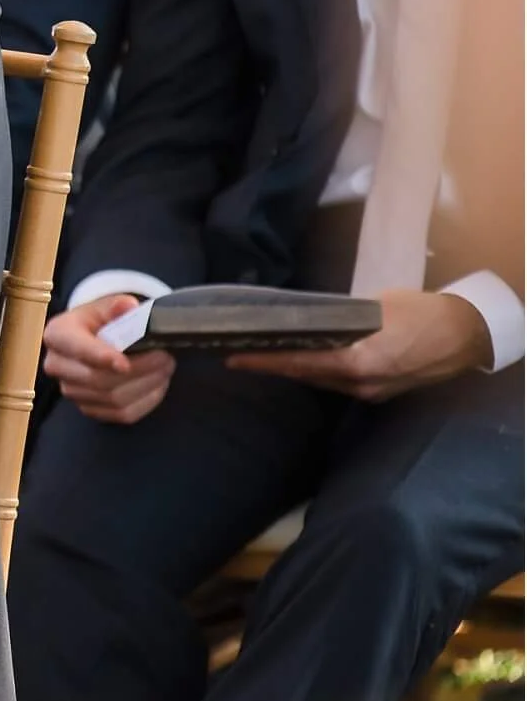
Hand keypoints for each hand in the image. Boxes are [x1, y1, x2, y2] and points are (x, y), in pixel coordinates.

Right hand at [42, 295, 177, 423]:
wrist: (92, 342)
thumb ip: (115, 306)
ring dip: (146, 385)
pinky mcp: (88, 409)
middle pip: (98, 379)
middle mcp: (57, 366)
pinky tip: (157, 385)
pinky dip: (146, 402)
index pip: (77, 349)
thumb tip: (127, 306)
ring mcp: (71, 391)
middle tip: (165, 357)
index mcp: (58, 335)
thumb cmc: (97, 323)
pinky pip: (122, 414)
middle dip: (138, 370)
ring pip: (114, 399)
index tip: (123, 364)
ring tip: (165, 369)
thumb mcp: (103, 308)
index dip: (100, 357)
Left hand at [229, 288, 493, 401]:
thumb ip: (341, 319)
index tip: (235, 359)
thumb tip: (312, 320)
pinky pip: (339, 384)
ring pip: (322, 381)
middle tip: (242, 353)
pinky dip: (319, 371)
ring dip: (296, 369)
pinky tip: (305, 358)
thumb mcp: (376, 308)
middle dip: (274, 364)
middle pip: (306, 375)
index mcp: (358, 363)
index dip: (266, 361)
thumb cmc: (421, 314)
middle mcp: (361, 384)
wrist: (465, 336)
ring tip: (266, 353)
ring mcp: (371, 392)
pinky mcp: (380, 393)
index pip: (301, 363)